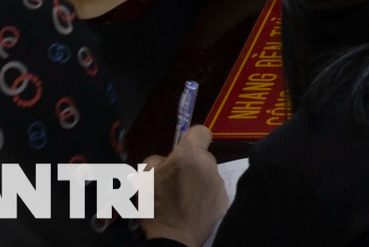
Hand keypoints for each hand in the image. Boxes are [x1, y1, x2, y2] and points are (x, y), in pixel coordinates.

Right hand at [138, 125, 226, 246]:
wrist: (174, 238)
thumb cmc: (156, 206)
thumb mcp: (144, 179)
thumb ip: (155, 161)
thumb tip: (165, 160)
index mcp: (188, 155)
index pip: (200, 132)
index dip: (191, 138)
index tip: (182, 150)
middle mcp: (208, 164)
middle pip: (202, 156)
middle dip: (190, 165)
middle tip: (175, 181)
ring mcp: (218, 182)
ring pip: (208, 174)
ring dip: (198, 181)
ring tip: (183, 199)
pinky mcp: (224, 199)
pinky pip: (214, 191)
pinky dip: (205, 197)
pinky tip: (193, 209)